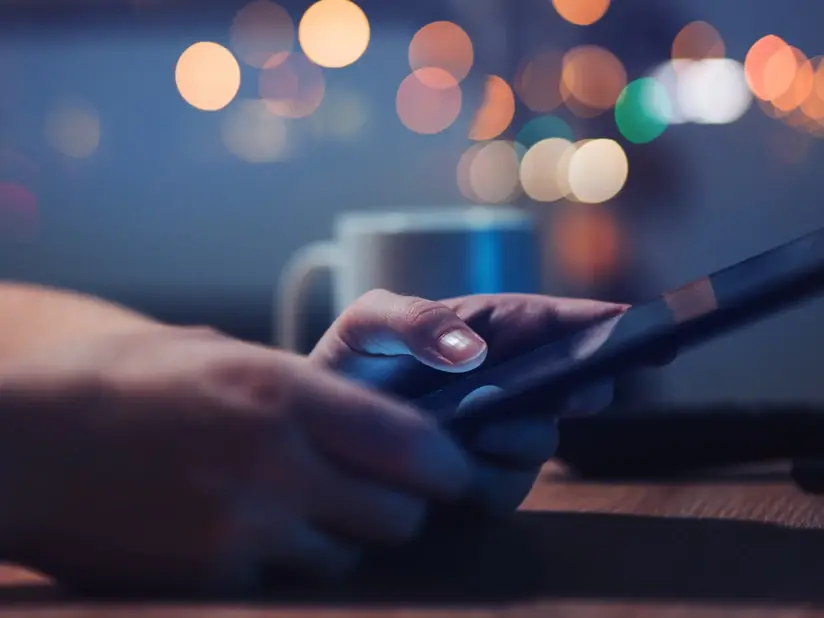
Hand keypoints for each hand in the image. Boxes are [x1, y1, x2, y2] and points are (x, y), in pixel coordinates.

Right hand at [0, 326, 470, 593]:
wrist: (21, 444)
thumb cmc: (117, 382)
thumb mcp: (218, 355)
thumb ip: (297, 387)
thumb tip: (361, 413)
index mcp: (284, 392)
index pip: (413, 445)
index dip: (448, 466)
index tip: (454, 472)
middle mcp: (277, 464)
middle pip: (398, 515)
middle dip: (400, 507)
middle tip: (378, 491)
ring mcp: (245, 532)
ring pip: (347, 557)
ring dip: (340, 539)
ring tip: (296, 508)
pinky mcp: (213, 582)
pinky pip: (286, 585)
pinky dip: (283, 566)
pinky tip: (242, 533)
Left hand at [310, 290, 633, 515]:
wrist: (317, 429)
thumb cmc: (350, 364)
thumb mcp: (369, 323)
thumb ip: (412, 319)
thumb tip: (472, 348)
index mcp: (490, 333)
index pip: (553, 323)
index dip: (597, 321)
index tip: (633, 320)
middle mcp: (507, 383)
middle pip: (569, 384)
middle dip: (580, 384)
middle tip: (580, 387)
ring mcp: (500, 436)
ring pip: (541, 442)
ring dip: (517, 436)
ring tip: (475, 426)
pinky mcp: (482, 483)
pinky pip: (505, 488)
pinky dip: (484, 477)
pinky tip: (454, 462)